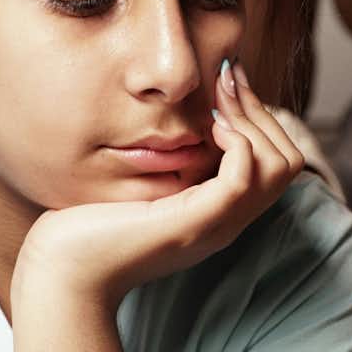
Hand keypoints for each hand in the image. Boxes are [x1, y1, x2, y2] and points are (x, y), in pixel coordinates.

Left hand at [18, 61, 306, 306]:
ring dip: (253, 121)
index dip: (258, 117)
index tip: (228, 81)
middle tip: (227, 79)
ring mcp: (214, 225)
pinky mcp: (193, 223)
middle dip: (261, 111)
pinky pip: (243, 177)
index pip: (274, 163)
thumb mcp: (137, 186)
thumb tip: (175, 120)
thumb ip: (163, 162)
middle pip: (286, 160)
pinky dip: (236, 143)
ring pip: (278, 166)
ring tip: (217, 104)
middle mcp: (225, 222)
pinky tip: (208, 128)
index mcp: (216, 214)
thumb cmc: (87, 228)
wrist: (65, 272)